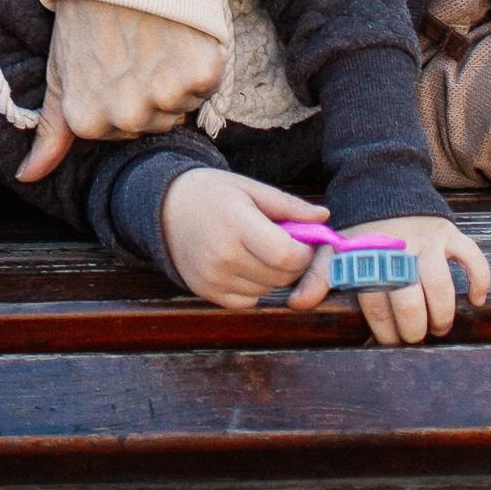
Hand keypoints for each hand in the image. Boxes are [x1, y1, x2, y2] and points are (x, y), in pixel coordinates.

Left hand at [17, 0, 225, 180]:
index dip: (120, 94)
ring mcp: (165, 97)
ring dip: (174, 78)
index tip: (113, 62)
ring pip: (180, 107)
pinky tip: (178, 34)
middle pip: (153, 122)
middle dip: (148, 90)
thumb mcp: (59, 68)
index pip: (120, 132)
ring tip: (154, 38)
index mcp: (89, 120)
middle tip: (135, 47)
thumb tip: (28, 177)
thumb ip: (50, 130)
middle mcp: (127, 116)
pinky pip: (206, 86)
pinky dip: (199, 62)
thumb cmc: (85, 9)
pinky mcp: (201, 75)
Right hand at [160, 169, 328, 308]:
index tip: (304, 242)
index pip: (286, 255)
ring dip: (275, 276)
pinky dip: (256, 287)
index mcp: (235, 223)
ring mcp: (214, 278)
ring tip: (260, 250)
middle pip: (281, 276)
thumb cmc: (212, 193)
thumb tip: (324, 218)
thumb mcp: (249, 188)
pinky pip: (250, 301)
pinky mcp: (208, 294)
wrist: (165, 208)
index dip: (304, 253)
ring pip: (269, 291)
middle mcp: (223, 255)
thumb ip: (289, 206)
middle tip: (284, 243)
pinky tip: (245, 264)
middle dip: (294, 264)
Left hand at [299, 213, 490, 350]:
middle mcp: (398, 249)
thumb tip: (296, 305)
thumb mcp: (335, 249)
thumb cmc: (358, 230)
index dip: (384, 330)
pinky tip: (477, 300)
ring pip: (440, 285)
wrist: (381, 185)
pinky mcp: (449, 232)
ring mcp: (426, 240)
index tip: (389, 341)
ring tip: (439, 326)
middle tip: (414, 337)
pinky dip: (479, 279)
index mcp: (369, 257)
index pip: (377, 305)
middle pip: (410, 300)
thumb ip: (318, 276)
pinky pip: (472, 256)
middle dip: (414, 328)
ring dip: (442, 313)